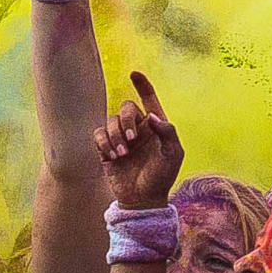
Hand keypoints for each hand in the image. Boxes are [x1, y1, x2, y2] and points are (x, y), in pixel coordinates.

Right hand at [94, 70, 183, 211]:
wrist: (143, 199)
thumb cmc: (162, 177)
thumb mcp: (173, 155)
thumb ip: (167, 132)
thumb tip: (150, 115)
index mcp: (155, 126)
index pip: (149, 99)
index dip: (143, 85)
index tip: (134, 73)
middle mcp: (137, 128)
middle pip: (126, 107)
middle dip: (127, 119)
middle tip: (132, 139)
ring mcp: (121, 138)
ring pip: (110, 120)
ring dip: (115, 136)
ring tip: (123, 154)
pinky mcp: (106, 149)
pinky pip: (98, 134)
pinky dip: (104, 142)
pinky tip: (112, 156)